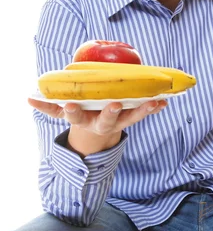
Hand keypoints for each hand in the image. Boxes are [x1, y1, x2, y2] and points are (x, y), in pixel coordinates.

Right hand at [28, 98, 166, 155]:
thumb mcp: (64, 112)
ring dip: (142, 110)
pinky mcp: (131, 118)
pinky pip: (143, 113)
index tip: (71, 105)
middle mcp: (101, 122)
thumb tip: (29, 99)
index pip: (76, 116)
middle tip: (116, 104)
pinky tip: (165, 102)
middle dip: (111, 113)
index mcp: (83, 119)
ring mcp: (118, 122)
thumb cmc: (81, 113)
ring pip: (131, 117)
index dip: (73, 111)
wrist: (97, 131)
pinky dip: (154, 108)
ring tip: (155, 101)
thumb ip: (48, 106)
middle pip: (107, 119)